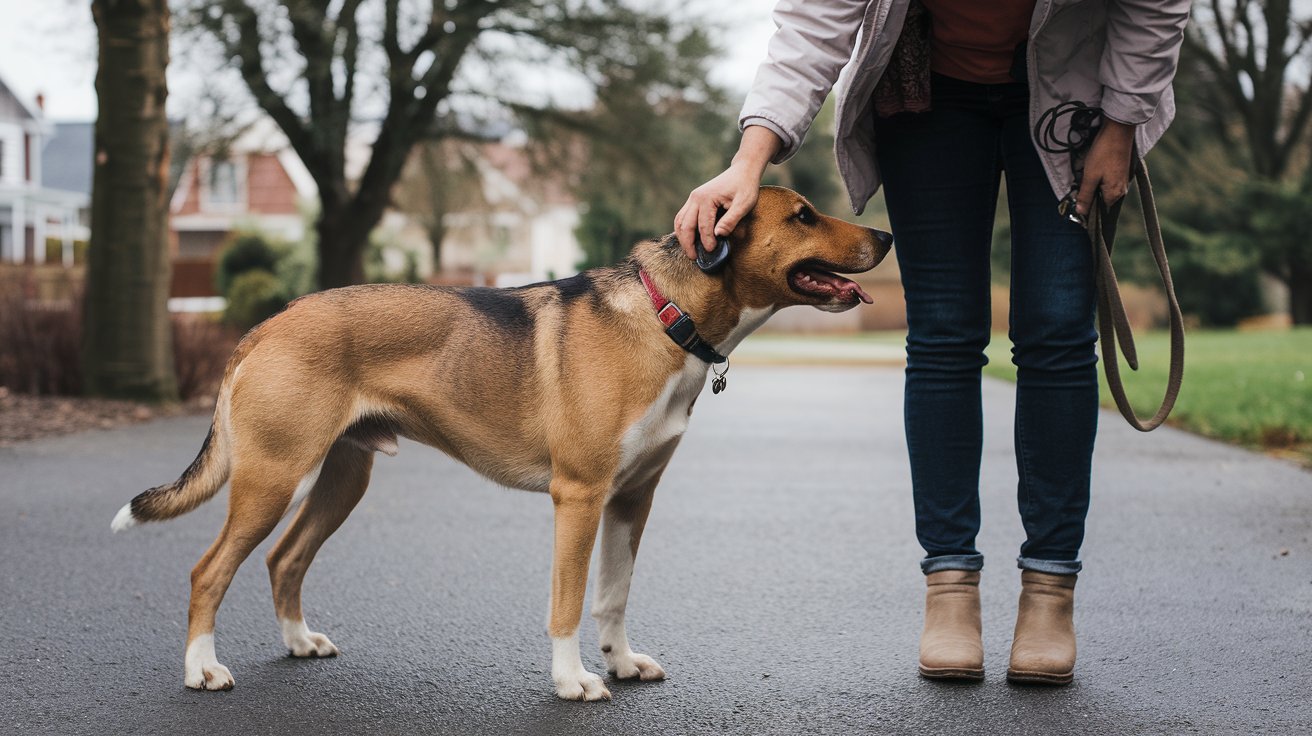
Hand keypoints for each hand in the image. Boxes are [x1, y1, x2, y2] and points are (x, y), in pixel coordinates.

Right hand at [675, 125, 782, 258]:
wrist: (742, 171)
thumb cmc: (745, 187)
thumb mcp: (744, 204)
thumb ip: (731, 220)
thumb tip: (718, 236)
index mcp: (706, 198)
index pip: (703, 226)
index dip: (707, 241)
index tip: (712, 251)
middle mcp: (695, 198)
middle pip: (685, 225)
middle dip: (688, 244)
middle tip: (695, 258)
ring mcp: (692, 198)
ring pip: (680, 222)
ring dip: (683, 238)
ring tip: (691, 252)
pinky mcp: (694, 200)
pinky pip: (682, 217)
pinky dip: (683, 230)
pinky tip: (689, 240)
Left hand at [1075, 119, 1135, 217]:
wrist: (1117, 131)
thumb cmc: (1104, 153)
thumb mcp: (1090, 176)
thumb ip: (1086, 196)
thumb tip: (1081, 212)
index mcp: (1115, 194)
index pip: (1099, 209)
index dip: (1086, 206)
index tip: (1077, 201)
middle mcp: (1121, 190)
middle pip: (1101, 199)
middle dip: (1089, 194)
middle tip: (1080, 184)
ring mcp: (1122, 181)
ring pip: (1102, 189)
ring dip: (1093, 185)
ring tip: (1087, 173)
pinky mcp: (1120, 172)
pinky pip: (1106, 181)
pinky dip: (1098, 178)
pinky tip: (1093, 169)